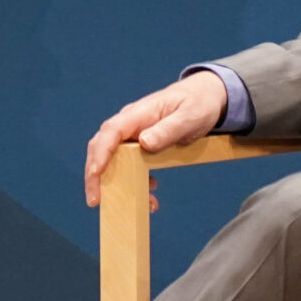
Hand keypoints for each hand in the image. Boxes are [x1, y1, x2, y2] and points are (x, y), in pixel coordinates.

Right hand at [84, 71, 227, 207]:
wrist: (206, 97)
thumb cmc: (197, 104)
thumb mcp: (188, 117)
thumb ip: (167, 130)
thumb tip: (144, 143)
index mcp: (139, 113)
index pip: (111, 132)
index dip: (100, 153)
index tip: (96, 173)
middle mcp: (130, 123)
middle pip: (101, 146)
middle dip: (94, 174)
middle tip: (95, 200)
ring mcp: (134, 134)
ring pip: (112, 158)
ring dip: (115, 182)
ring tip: (129, 204)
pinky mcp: (141, 144)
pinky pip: (129, 163)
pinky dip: (134, 181)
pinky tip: (150, 190)